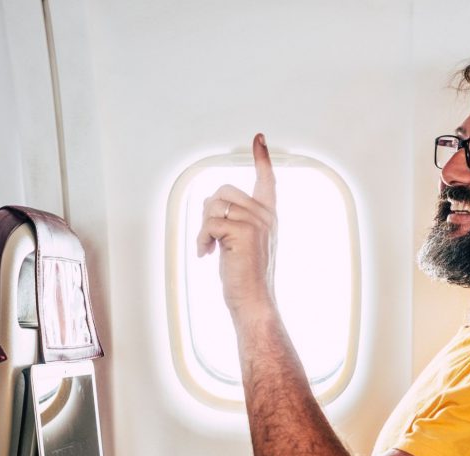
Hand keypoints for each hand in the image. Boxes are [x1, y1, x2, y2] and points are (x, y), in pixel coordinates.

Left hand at [196, 133, 277, 317]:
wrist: (254, 301)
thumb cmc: (246, 277)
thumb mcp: (243, 242)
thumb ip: (235, 219)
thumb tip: (211, 203)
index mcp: (268, 216)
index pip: (267, 181)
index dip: (262, 159)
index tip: (258, 139)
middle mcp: (265, 215)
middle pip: (224, 191)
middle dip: (209, 212)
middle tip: (210, 238)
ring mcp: (256, 222)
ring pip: (214, 205)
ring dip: (203, 227)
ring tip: (209, 247)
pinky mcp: (243, 231)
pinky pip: (209, 222)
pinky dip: (201, 239)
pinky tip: (206, 254)